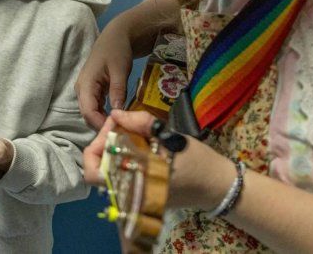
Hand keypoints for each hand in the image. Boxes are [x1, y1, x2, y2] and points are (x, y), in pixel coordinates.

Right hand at [76, 19, 134, 128]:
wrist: (115, 37)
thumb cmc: (116, 50)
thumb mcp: (119, 70)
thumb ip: (118, 91)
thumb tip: (118, 113)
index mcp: (85, 84)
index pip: (88, 112)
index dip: (100, 124)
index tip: (117, 131)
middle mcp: (82, 90)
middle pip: (88, 115)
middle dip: (101, 125)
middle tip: (120, 133)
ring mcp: (86, 91)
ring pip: (91, 113)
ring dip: (103, 121)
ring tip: (120, 128)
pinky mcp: (93, 91)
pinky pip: (96, 108)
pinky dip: (105, 114)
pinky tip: (117, 118)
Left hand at [83, 109, 234, 212]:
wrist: (219, 186)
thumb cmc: (198, 162)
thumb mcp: (170, 136)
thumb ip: (140, 123)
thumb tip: (116, 114)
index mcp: (135, 182)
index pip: (93, 173)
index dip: (96, 147)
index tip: (113, 127)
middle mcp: (130, 194)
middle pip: (98, 171)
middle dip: (104, 146)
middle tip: (120, 127)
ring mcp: (136, 198)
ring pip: (109, 173)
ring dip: (113, 152)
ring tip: (129, 134)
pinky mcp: (143, 196)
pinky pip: (122, 177)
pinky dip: (123, 160)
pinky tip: (137, 146)